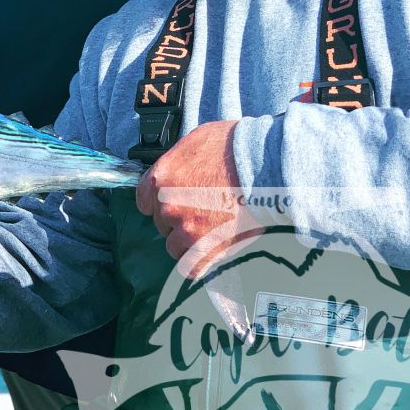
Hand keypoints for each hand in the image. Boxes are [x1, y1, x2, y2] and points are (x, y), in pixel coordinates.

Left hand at [136, 120, 259, 262]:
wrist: (265, 167)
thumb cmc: (234, 148)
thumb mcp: (194, 142)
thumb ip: (178, 163)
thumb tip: (178, 171)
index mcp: (160, 179)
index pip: (144, 200)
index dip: (159, 201)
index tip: (173, 202)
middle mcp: (167, 206)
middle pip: (162, 222)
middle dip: (178, 218)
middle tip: (202, 212)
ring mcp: (186, 229)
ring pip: (175, 245)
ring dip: (188, 241)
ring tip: (210, 231)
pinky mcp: (206, 248)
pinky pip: (191, 267)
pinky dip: (199, 262)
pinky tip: (210, 252)